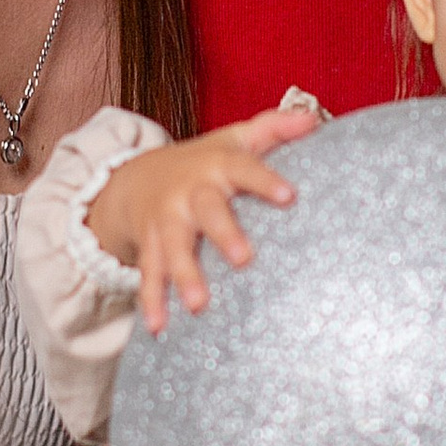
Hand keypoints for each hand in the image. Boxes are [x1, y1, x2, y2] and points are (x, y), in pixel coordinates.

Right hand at [86, 99, 319, 333]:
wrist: (133, 178)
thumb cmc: (202, 163)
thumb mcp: (233, 139)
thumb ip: (273, 129)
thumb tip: (312, 119)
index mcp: (216, 166)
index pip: (243, 168)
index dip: (265, 180)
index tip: (289, 196)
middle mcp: (189, 193)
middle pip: (206, 211)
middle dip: (223, 234)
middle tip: (244, 259)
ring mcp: (165, 222)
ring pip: (172, 248)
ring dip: (184, 275)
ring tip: (199, 305)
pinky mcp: (148, 247)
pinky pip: (149, 275)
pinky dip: (151, 301)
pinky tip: (158, 326)